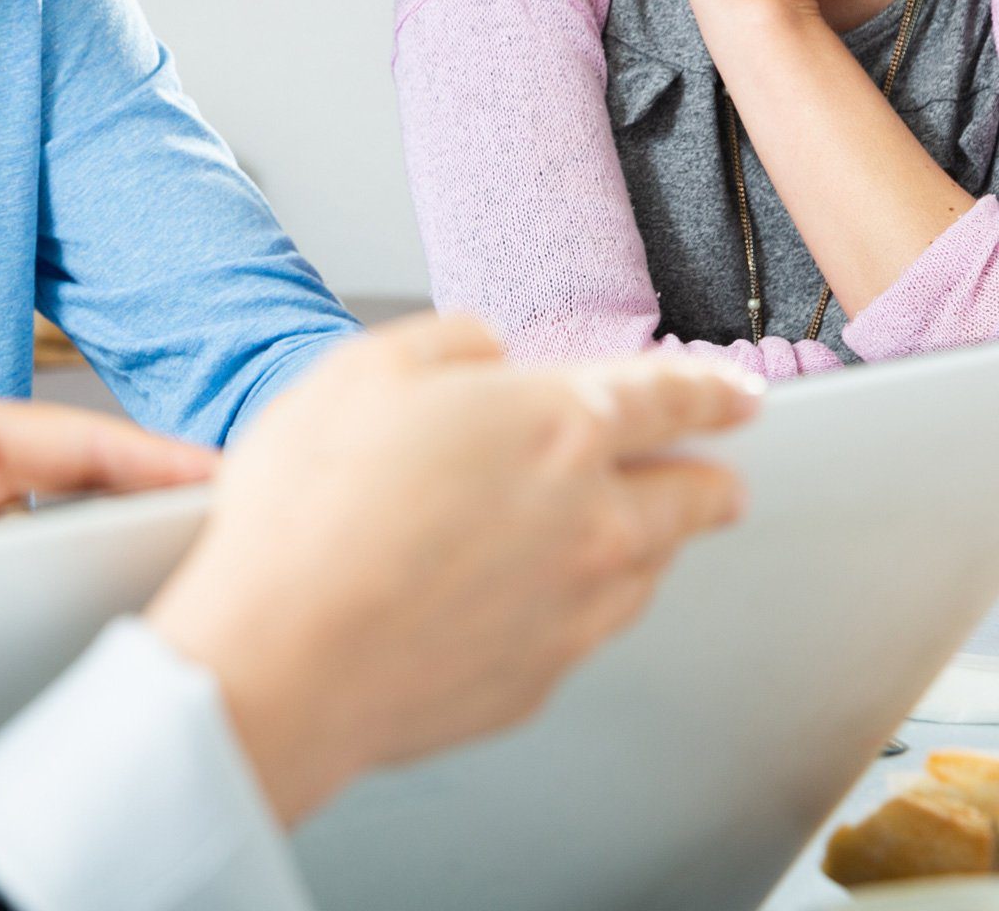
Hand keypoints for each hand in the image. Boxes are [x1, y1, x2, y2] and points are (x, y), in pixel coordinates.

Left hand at [0, 386, 214, 723]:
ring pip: (45, 580)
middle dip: (149, 537)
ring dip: (89, 601)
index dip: (158, 459)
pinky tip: (57, 673)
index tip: (231, 478)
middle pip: (82, 515)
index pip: (76, 443)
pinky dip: (30, 644)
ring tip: (149, 629)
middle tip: (216, 570)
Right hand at [144, 315, 758, 826]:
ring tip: (615, 530)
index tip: (738, 394)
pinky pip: (589, 629)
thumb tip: (484, 353)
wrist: (285, 650)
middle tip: (712, 472)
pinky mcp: (540, 679)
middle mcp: (592, 520)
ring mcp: (574, 610)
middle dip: (709, 477)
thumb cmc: (314, 506)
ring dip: (645, 541)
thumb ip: (449, 343)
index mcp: (557, 424)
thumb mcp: (366, 368)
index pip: (669, 398)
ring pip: (648, 569)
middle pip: (693, 495)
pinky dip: (581, 604)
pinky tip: (534, 594)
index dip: (712, 390)